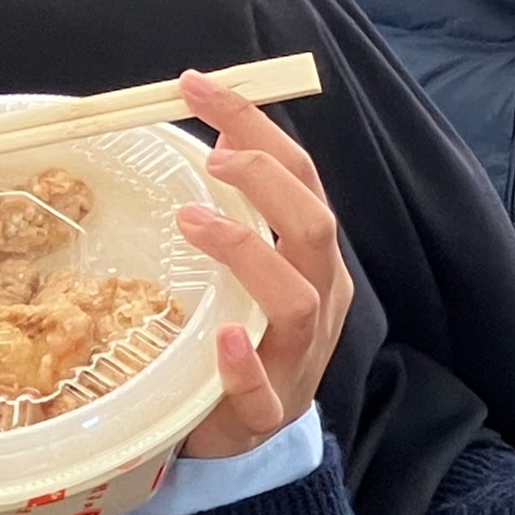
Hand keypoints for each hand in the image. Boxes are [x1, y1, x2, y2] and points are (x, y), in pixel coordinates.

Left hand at [174, 71, 353, 459]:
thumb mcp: (245, 266)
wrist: (239, 428)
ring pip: (297, 301)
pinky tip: (223, 337)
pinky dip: (245, 362)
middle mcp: (321, 300)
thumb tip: (221, 137)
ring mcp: (300, 358)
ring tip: (193, 222)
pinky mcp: (268, 412)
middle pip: (315, 231)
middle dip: (267, 184)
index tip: (201, 85)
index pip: (301, 179)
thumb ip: (243, 211)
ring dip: (249, 254)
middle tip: (211, 157)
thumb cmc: (237, 334)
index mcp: (315, 259)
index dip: (257, 128)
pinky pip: (264, 390)